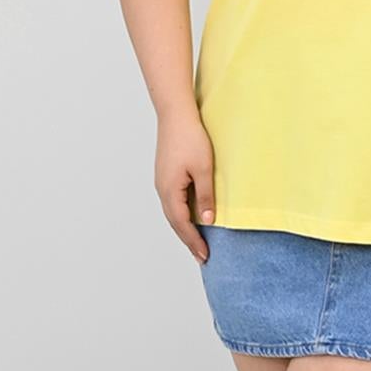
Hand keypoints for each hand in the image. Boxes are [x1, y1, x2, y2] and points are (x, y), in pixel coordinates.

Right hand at [155, 107, 215, 262]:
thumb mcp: (204, 169)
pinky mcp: (166, 175)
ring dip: (184, 229)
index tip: (205, 256)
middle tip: (202, 256)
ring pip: (173, 212)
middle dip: (188, 240)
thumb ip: (205, 196)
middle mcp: (162, 189)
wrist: (175, 114)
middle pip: (175, 222)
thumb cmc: (190, 138)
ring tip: (197, 242)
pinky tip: (191, 217)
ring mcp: (162, 182)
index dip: (194, 241)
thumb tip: (207, 221)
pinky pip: (173, 201)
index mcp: (170, 190)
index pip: (182, 224)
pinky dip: (182, 214)